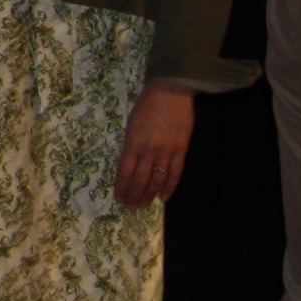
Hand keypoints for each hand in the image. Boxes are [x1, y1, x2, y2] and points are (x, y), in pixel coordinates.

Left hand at [112, 83, 195, 207]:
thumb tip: (130, 165)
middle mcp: (148, 150)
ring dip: (150, 195)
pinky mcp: (181, 150)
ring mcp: (166, 151)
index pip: (125, 171)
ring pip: (157, 180)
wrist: (171, 92)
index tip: (119, 198)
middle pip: (140, 180)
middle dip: (134, 196)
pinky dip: (169, 187)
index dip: (122, 187)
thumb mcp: (132, 124)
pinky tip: (164, 197)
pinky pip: (175, 173)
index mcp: (133, 142)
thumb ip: (131, 145)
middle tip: (131, 207)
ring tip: (144, 205)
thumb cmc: (147, 105)